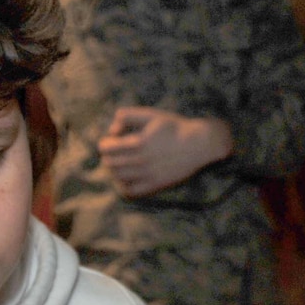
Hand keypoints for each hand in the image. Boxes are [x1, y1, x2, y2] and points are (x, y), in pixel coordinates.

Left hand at [96, 107, 231, 197]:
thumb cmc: (174, 127)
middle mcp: (141, 160)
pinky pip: (130, 191)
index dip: (105, 144)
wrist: (199, 144)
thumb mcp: (150, 114)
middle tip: (116, 152)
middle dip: (108, 156)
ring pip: (118, 177)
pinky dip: (123, 185)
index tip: (111, 141)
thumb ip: (127, 116)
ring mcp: (148, 174)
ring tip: (122, 163)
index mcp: (138, 142)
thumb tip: (112, 130)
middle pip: (110, 163)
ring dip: (114, 170)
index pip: (106, 148)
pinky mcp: (155, 184)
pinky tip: (128, 177)